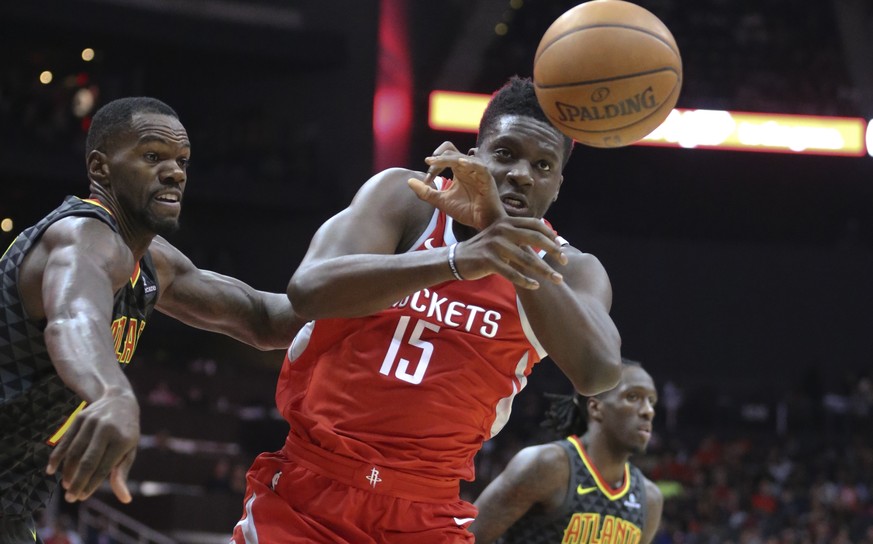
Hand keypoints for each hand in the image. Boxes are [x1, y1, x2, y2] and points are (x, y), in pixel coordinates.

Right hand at [46, 393, 139, 502]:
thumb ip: (122, 473)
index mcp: (122, 440)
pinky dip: (57, 456)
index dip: (91, 484)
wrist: (120, 401)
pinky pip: (65, 440)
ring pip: (74, 452)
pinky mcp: (79, 418)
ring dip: (67, 471)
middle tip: (70, 498)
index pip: (103, 468)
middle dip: (77, 482)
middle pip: (87, 462)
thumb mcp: (130, 450)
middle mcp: (106, 430)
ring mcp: (92, 422)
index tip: (82, 497)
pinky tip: (52, 470)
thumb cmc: (126, 432)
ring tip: (65, 486)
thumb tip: (125, 499)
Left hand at [407, 142, 504, 229]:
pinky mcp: (486, 178)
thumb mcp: (441, 201)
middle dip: (437, 159)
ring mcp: (477, 171)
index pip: (443, 157)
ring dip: (447, 159)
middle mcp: (467, 167)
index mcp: (458, 170)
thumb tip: (409, 181)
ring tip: (435, 162)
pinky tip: (460, 163)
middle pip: (450, 151)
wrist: (483, 223)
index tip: (426, 182)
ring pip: (461, 156)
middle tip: (428, 166)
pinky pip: (478, 166)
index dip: (432, 166)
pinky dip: (469, 163)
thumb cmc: (466, 211)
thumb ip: (425, 192)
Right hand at [454, 216, 568, 288]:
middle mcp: (502, 230)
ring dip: (544, 271)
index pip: (535, 224)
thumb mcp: (500, 236)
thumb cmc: (483, 249)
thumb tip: (544, 240)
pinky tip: (535, 286)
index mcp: (506, 221)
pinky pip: (512, 273)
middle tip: (564, 262)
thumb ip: (518, 235)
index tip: (560, 246)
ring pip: (526, 259)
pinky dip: (525, 281)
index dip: (550, 234)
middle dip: (553, 251)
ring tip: (556, 279)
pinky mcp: (488, 260)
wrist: (457, 258)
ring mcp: (495, 244)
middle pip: (535, 239)